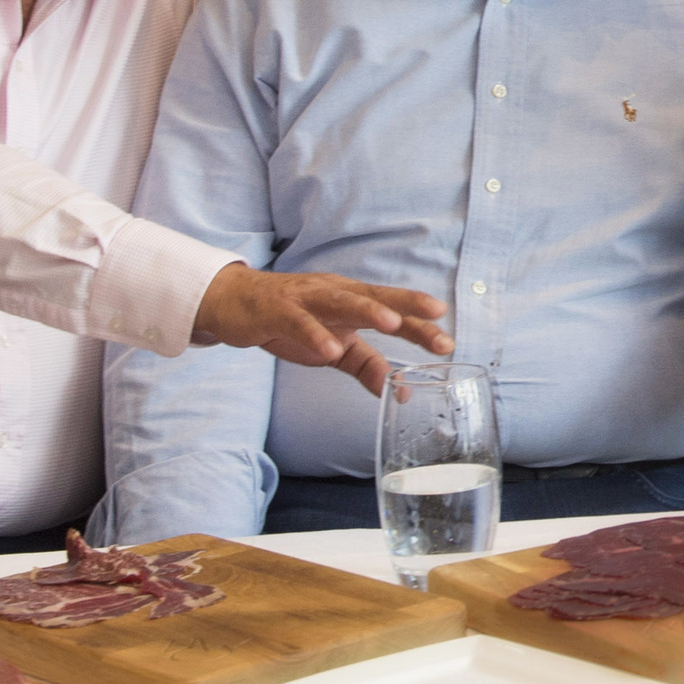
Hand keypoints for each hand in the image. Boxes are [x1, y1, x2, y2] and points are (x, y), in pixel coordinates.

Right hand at [190, 264, 451, 393]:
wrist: (234, 303)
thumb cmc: (290, 321)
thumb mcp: (332, 346)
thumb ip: (364, 364)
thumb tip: (396, 390)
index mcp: (352, 301)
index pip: (393, 312)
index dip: (421, 326)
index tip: (448, 342)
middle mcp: (335, 293)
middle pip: (376, 298)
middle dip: (407, 307)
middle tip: (437, 317)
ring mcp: (306, 299)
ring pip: (342, 301)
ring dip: (369, 309)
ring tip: (393, 323)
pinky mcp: (277, 310)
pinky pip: (299, 321)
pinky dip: (314, 334)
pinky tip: (329, 349)